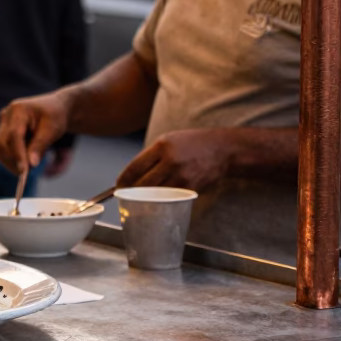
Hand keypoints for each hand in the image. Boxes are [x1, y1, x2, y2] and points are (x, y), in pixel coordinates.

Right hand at [0, 92, 71, 174]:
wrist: (52, 108)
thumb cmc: (54, 117)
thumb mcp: (52, 130)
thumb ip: (40, 146)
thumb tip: (31, 164)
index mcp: (18, 109)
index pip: (14, 135)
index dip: (18, 154)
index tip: (24, 170)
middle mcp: (6, 115)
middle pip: (3, 144)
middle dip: (14, 161)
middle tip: (28, 173)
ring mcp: (2, 124)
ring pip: (0, 150)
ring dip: (11, 162)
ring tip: (28, 166)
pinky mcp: (2, 132)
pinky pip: (2, 150)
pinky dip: (12, 159)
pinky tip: (24, 161)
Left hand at [116, 129, 232, 191]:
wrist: (222, 149)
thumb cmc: (192, 143)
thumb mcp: (168, 140)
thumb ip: (150, 155)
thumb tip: (132, 174)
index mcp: (162, 146)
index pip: (135, 167)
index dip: (123, 179)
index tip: (118, 185)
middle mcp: (171, 161)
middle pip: (143, 184)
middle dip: (132, 191)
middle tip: (126, 194)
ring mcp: (182, 176)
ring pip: (155, 194)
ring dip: (145, 198)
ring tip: (141, 198)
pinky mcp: (191, 188)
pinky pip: (170, 198)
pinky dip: (162, 200)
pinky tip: (159, 199)